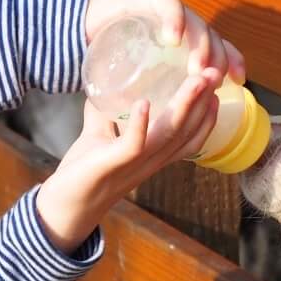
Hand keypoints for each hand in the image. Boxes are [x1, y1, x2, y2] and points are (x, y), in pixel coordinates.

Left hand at [33, 72, 222, 251]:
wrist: (63, 205)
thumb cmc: (84, 171)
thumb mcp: (100, 136)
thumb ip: (105, 112)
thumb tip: (103, 82)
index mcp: (154, 156)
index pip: (190, 138)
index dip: (208, 115)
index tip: (217, 90)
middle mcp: (150, 162)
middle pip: (186, 131)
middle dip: (203, 101)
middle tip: (214, 74)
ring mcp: (133, 164)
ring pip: (167, 135)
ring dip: (183, 106)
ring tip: (195, 81)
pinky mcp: (111, 165)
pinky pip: (132, 146)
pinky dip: (140, 124)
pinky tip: (144, 103)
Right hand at [84, 0, 244, 85]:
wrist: (75, 33)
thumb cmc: (108, 60)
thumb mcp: (140, 82)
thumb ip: (156, 94)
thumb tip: (173, 126)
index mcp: (184, 39)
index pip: (218, 47)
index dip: (232, 61)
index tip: (238, 82)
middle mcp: (182, 20)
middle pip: (212, 36)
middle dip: (217, 60)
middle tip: (211, 83)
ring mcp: (166, 5)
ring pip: (195, 22)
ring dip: (199, 46)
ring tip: (195, 70)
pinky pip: (168, 6)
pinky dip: (174, 20)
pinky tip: (173, 38)